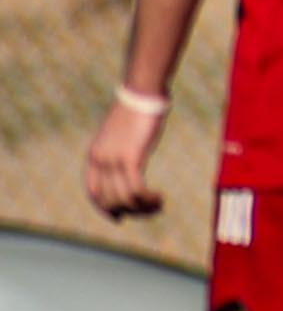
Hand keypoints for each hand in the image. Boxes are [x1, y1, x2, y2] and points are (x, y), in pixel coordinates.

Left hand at [81, 94, 162, 218]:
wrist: (142, 93)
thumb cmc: (137, 109)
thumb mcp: (122, 133)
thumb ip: (120, 149)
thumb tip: (131, 159)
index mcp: (95, 155)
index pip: (94, 192)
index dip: (106, 209)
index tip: (120, 217)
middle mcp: (100, 160)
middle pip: (110, 201)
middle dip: (130, 211)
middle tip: (150, 210)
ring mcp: (114, 160)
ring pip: (124, 199)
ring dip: (143, 208)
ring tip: (158, 204)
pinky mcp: (131, 158)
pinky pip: (136, 190)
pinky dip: (148, 199)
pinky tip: (159, 197)